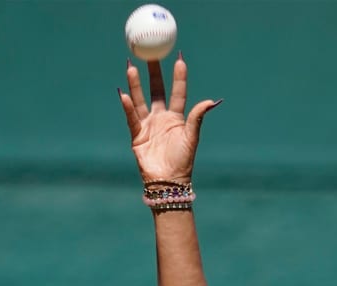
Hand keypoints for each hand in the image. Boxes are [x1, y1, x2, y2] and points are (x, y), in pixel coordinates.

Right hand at [118, 55, 219, 182]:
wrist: (168, 181)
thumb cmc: (183, 161)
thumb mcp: (192, 137)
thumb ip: (197, 118)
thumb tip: (211, 101)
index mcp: (177, 118)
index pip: (178, 93)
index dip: (179, 77)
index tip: (179, 59)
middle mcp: (161, 118)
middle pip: (156, 90)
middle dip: (153, 73)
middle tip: (149, 53)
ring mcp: (148, 125)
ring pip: (141, 100)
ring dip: (136, 84)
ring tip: (131, 66)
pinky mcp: (137, 134)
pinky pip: (131, 117)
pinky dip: (128, 107)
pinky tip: (125, 95)